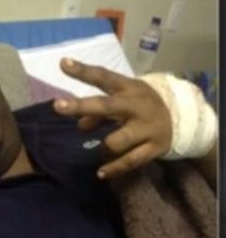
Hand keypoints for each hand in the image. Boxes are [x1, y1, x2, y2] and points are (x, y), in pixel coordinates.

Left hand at [53, 58, 172, 178]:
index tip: (63, 64)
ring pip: (114, 141)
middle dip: (81, 106)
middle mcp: (137, 106)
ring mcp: (147, 128)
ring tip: (104, 149)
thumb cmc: (139, 108)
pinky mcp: (153, 148)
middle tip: (57, 106)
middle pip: (106, 106)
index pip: (103, 77)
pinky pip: (129, 161)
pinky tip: (100, 174)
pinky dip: (113, 169)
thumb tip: (79, 125)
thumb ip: (98, 112)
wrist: (180, 120)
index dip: (83, 71)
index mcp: (129, 88)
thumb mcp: (122, 102)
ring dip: (103, 147)